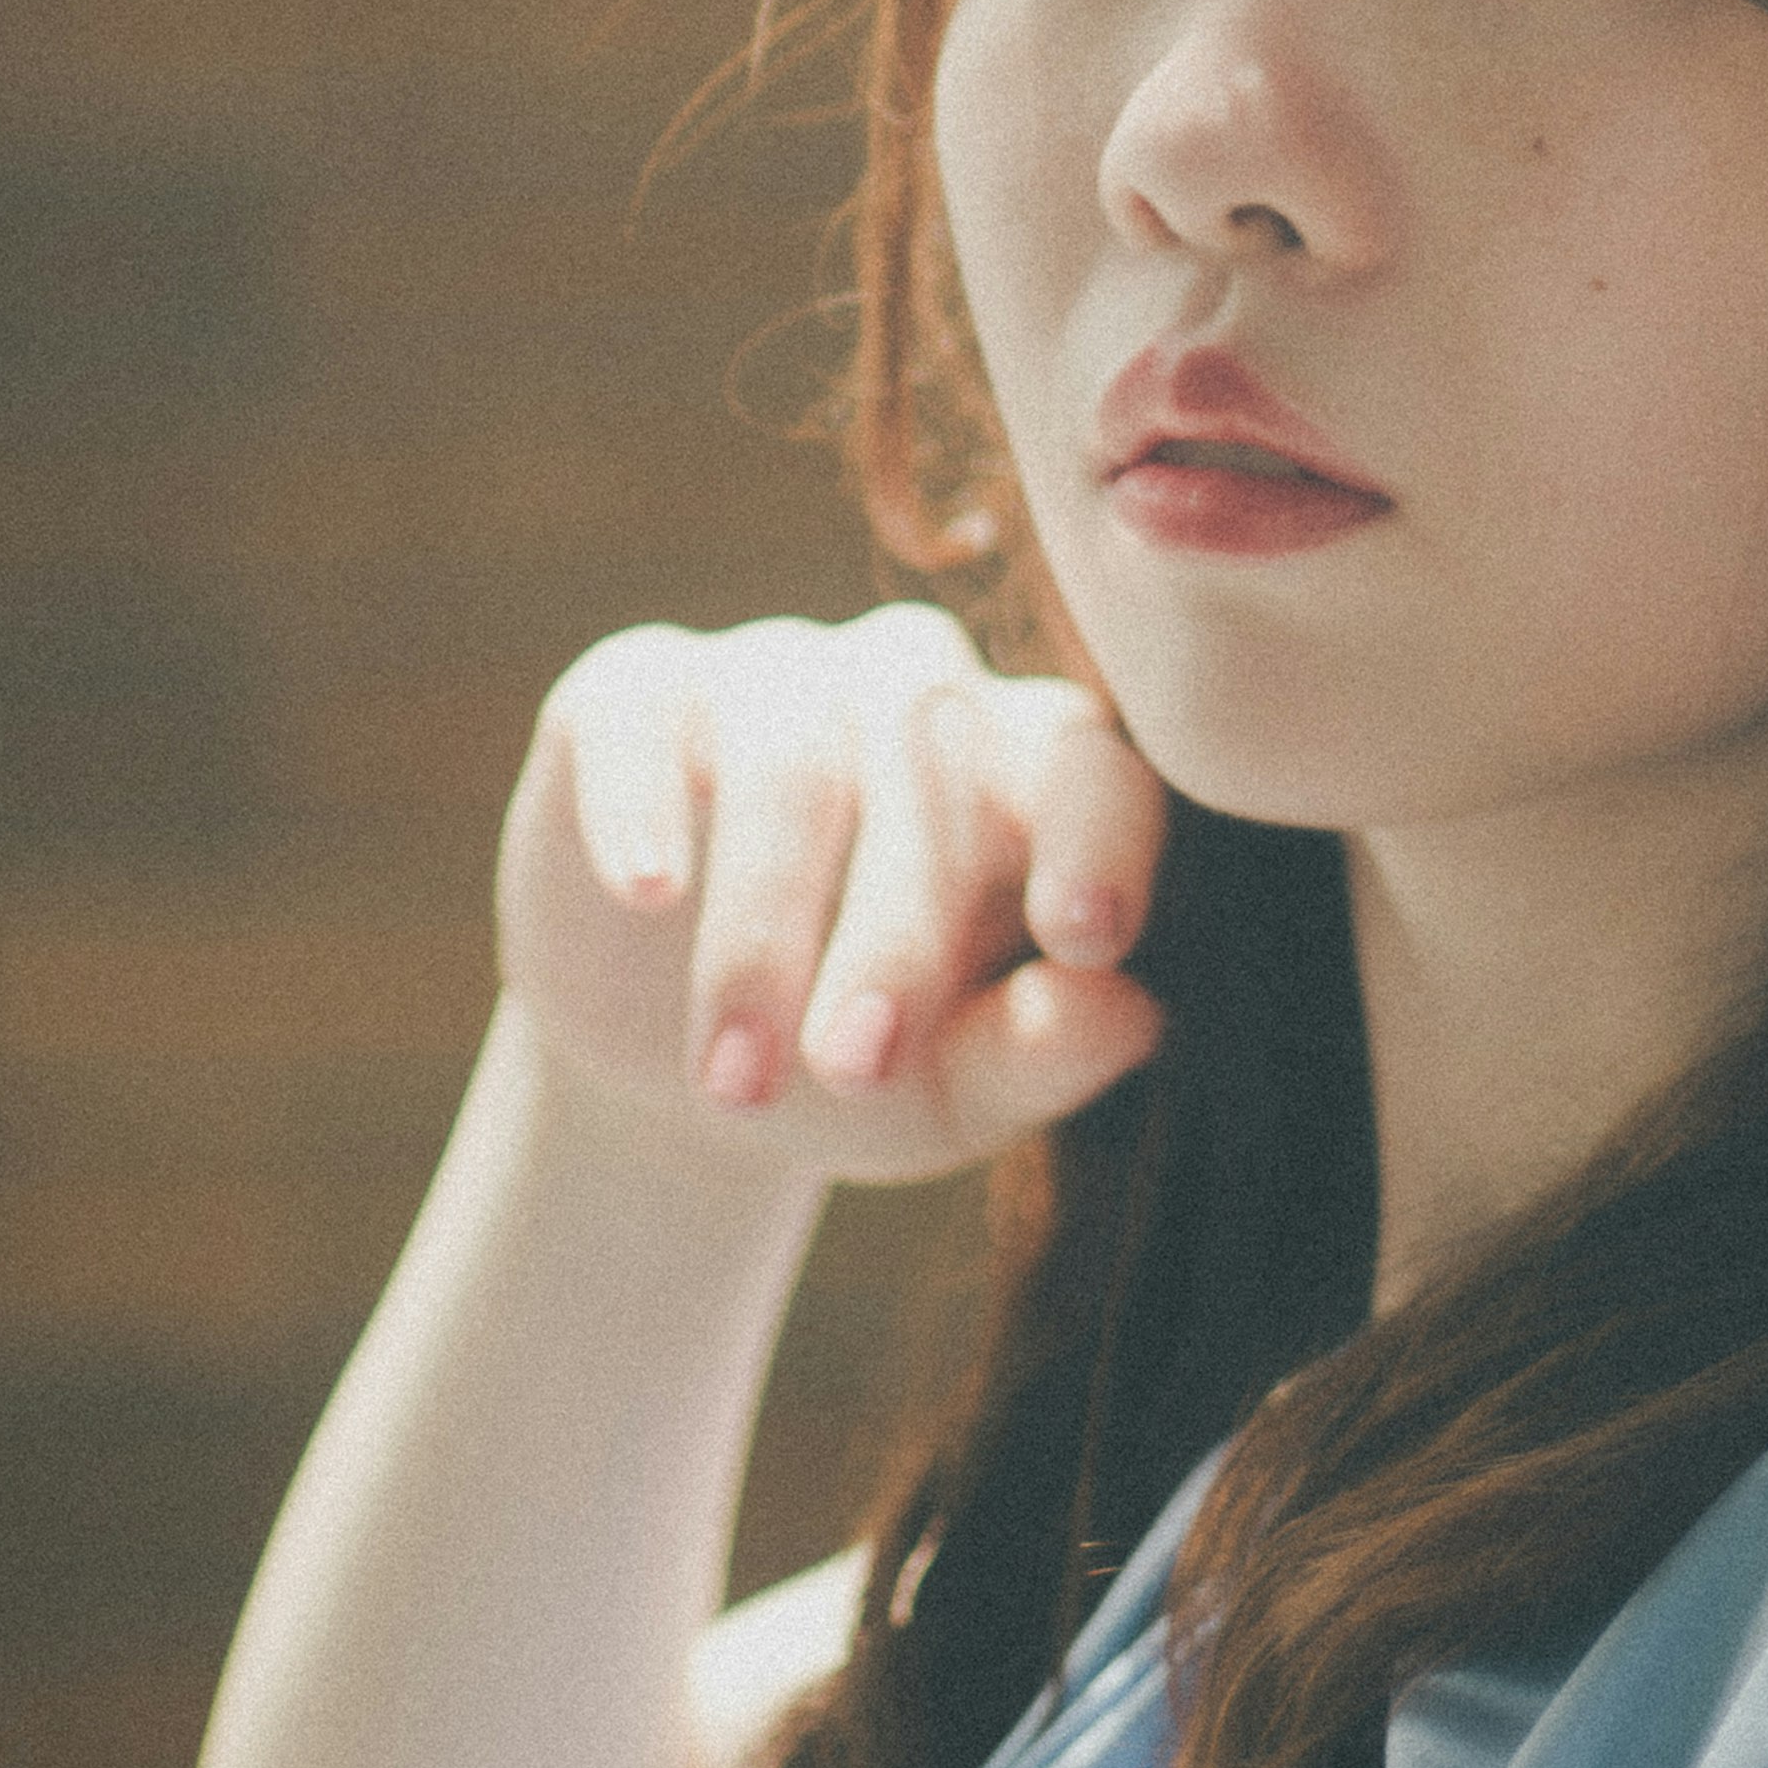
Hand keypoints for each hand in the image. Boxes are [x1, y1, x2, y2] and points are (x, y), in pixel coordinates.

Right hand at [495, 606, 1169, 1183]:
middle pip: (932, 768)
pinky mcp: (637, 690)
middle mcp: (918, 690)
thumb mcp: (951, 1091)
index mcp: (1029, 770)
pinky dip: (644, 799)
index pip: (1090, 773)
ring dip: (763, 924)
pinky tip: (649, 891)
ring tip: (735, 1076)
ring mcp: (777, 675)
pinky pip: (644, 714)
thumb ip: (1039, 1052)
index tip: (1086, 939)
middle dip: (893, 936)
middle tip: (850, 1072)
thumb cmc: (858, 1063)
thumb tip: (1130, 1014)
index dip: (1094, 843)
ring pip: (791, 758)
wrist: (670, 1068)